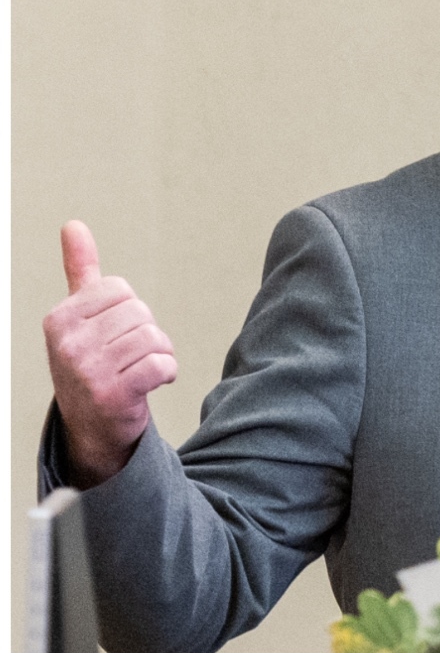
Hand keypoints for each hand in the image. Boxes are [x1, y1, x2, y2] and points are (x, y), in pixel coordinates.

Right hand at [43, 221, 177, 486]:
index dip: (129, 311)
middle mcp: (67, 343)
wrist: (92, 427)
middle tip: (128, 358)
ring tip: (138, 371)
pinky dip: (167, 373)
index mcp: (59, 319)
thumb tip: (73, 225)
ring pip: (153, 338)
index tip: (114, 334)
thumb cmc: (91, 363)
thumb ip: (80, 270)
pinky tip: (149, 384)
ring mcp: (87, 371)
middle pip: (140, 313)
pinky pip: (162, 365)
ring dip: (158, 355)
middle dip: (146, 334)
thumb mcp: (79, 317)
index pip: (122, 290)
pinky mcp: (112, 395)